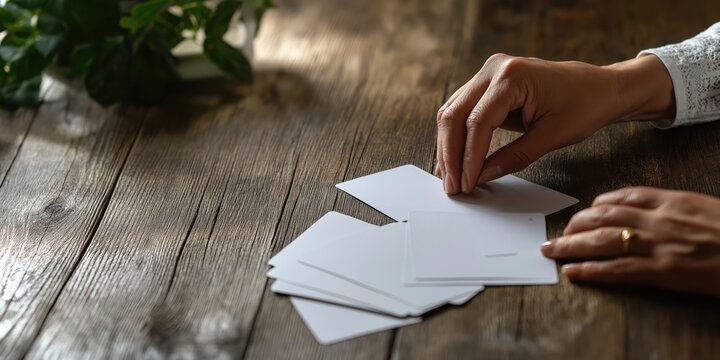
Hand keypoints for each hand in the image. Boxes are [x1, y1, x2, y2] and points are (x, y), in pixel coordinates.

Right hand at [435, 53, 674, 193]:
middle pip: (455, 115)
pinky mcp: (487, 83)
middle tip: (451, 186)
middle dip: (451, 154)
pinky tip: (455, 159)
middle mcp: (494, 68)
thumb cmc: (584, 106)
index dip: (468, 158)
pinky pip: (462, 110)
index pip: (477, 122)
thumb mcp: (551, 137)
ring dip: (449, 146)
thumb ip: (513, 158)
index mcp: (512, 76)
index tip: (466, 184)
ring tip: (449, 177)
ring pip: (452, 112)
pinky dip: (458, 136)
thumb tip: (481, 177)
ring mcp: (488, 73)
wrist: (600, 88)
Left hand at [541, 187, 719, 297]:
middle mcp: (661, 218)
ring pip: (603, 240)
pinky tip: (573, 272)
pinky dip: (591, 270)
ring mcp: (660, 244)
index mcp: (674, 200)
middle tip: (559, 232)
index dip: (597, 204)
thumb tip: (656, 214)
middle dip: (576, 223)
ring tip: (552, 249)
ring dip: (571, 245)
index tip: (584, 211)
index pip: (623, 195)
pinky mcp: (664, 271)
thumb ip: (678, 210)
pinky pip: (618, 269)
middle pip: (604, 215)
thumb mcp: (706, 210)